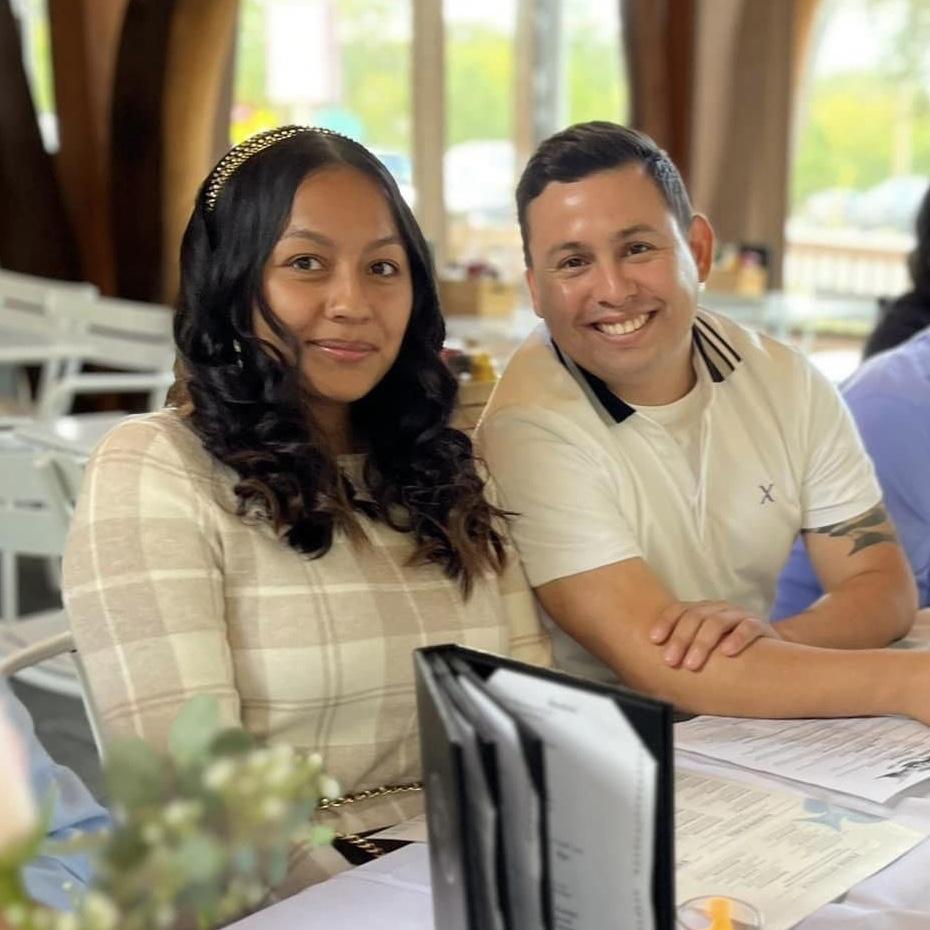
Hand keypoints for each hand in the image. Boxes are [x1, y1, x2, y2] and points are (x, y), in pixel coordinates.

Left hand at [649, 600, 780, 670]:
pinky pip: (748, 628)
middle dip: (680, 639)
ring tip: (691, 664)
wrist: (771, 653)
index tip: (653, 640)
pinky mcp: (760, 625)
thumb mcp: (705, 647)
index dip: (665, 622)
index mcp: (702, 611)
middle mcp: (719, 609)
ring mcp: (739, 615)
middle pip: (695, 617)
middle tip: (670, 661)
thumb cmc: (727, 652)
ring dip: (702, 643)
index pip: (679, 610)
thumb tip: (654, 672)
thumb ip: (684, 650)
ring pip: (717, 622)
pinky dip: (737, 639)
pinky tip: (727, 653)